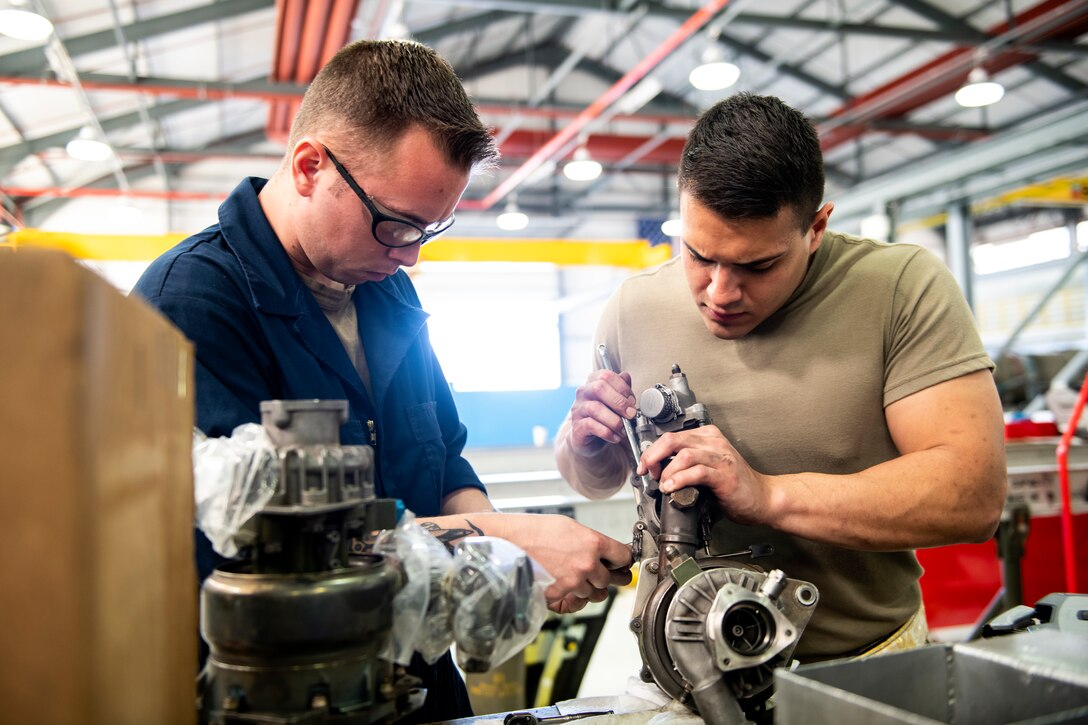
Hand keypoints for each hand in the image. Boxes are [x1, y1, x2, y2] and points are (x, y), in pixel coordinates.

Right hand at [501, 514, 632, 613]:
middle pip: (610, 580)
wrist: (509, 542)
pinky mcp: (559, 595)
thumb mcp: (570, 527)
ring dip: (588, 587)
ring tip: (575, 576)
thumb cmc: (535, 531)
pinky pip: (574, 600)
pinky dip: (571, 594)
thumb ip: (591, 541)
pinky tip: (562, 582)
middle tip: (601, 572)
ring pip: (594, 594)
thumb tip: (604, 550)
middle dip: (605, 576)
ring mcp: (574, 582)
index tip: (621, 561)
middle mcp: (587, 564)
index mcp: (593, 543)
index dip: (622, 560)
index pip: (623, 557)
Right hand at [568, 369, 636, 456]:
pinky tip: (615, 437)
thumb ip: (620, 389)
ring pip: (595, 408)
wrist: (589, 440)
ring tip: (624, 429)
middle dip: (619, 402)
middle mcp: (583, 393)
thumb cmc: (604, 417)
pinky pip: (591, 426)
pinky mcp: (577, 426)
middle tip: (631, 414)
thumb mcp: (615, 402)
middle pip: (599, 388)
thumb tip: (626, 376)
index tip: (632, 401)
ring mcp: (578, 409)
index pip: (607, 376)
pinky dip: (607, 432)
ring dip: (615, 420)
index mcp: (593, 382)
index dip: (623, 388)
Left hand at [638, 425, 769, 525]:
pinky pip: (697, 472)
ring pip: (683, 454)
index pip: (671, 436)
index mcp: (708, 437)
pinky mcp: (725, 475)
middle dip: (653, 456)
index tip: (644, 465)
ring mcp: (720, 458)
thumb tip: (658, 469)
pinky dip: (680, 479)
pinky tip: (672, 488)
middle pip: (673, 440)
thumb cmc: (735, 485)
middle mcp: (714, 443)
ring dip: (666, 470)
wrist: (763, 499)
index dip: (652, 451)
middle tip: (646, 471)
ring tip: (662, 483)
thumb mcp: (708, 466)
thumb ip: (687, 463)